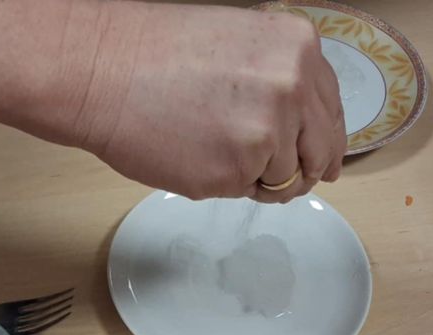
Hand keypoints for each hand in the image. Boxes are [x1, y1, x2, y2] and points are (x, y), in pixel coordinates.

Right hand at [71, 3, 345, 202]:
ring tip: (207, 146)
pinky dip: (221, 184)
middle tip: (277, 179)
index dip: (324, 140)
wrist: (100, 71)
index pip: (331, 111)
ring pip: (282, 178)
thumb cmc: (154, 54)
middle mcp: (294, 89)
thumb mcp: (240, 44)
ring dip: (254, 176)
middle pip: (320, 152)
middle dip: (301, 171)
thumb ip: (279, 81)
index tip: (321, 159)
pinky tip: (191, 153)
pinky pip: (244, 191)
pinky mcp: (236, 172)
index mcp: (299, 50)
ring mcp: (268, 133)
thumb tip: (303, 130)